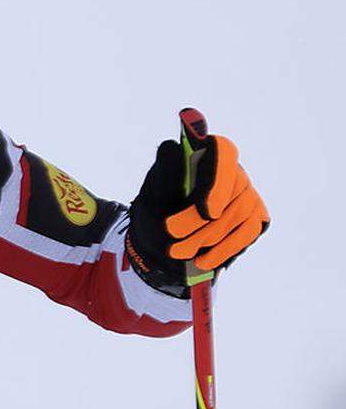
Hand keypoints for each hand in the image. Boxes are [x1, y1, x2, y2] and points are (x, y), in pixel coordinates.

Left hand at [127, 134, 268, 296]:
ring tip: (178, 252)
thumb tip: (170, 147)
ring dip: (207, 237)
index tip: (207, 212)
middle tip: (172, 236)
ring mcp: (246, 192)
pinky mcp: (255, 215)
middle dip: (200, 219)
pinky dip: (224, 249)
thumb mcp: (154, 188)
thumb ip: (164, 170)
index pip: (224, 152)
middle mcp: (232, 169)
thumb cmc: (159, 204)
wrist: (164, 234)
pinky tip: (203, 262)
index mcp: (207, 151)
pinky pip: (248, 231)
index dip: (219, 181)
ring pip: (240, 213)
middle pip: (232, 189)